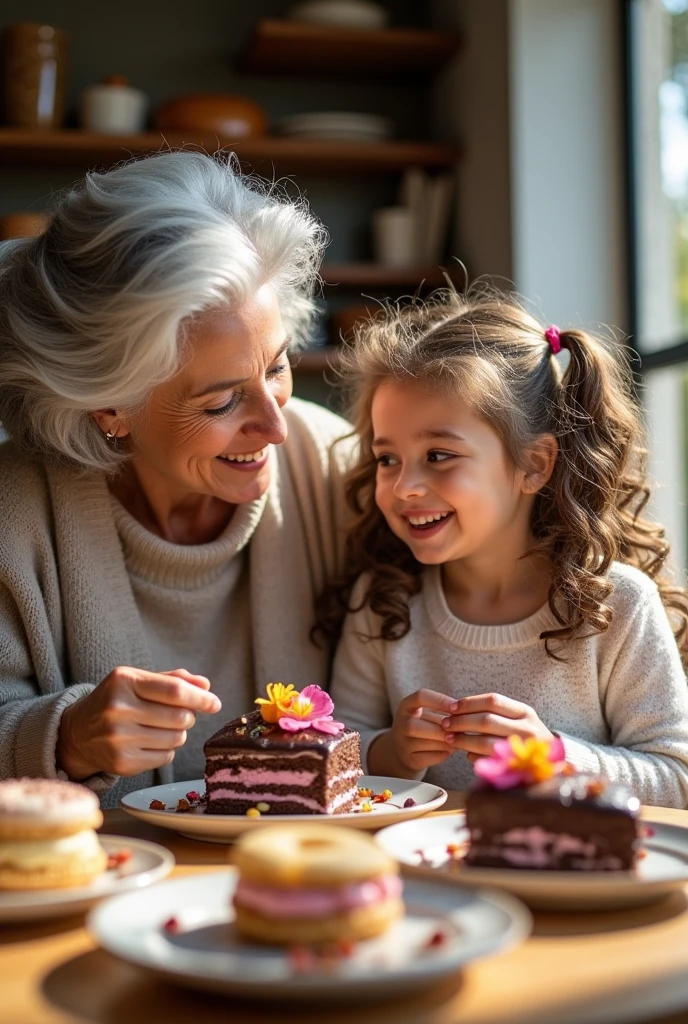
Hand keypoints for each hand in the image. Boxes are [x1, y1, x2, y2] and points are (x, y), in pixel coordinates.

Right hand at [57, 667, 221, 779]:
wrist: (78, 732)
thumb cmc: (116, 700)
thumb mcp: (138, 680)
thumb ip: (173, 679)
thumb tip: (206, 686)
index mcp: (124, 681)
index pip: (174, 691)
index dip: (200, 698)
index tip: (215, 703)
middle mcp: (118, 709)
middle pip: (180, 717)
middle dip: (188, 716)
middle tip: (179, 715)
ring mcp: (118, 739)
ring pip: (176, 739)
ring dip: (178, 734)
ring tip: (161, 728)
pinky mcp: (121, 763)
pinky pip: (165, 757)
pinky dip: (166, 750)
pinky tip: (149, 742)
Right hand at [391, 688, 459, 771]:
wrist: (405, 748)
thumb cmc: (424, 725)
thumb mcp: (428, 714)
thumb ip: (444, 713)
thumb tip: (465, 717)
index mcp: (406, 705)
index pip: (421, 697)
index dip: (440, 701)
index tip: (456, 707)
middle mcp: (400, 723)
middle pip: (417, 725)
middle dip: (442, 729)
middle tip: (460, 731)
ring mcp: (402, 743)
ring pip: (425, 743)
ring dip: (446, 742)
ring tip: (458, 740)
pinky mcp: (409, 760)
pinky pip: (428, 758)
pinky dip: (442, 754)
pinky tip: (448, 750)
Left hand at [441, 693, 553, 758]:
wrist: (555, 762)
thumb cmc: (526, 736)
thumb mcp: (518, 719)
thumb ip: (494, 713)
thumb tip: (457, 711)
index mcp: (525, 712)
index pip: (493, 700)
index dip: (469, 703)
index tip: (452, 707)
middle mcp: (527, 728)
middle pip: (487, 720)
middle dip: (461, 722)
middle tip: (445, 724)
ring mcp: (525, 749)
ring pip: (486, 742)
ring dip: (464, 740)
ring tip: (450, 739)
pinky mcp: (519, 767)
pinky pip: (491, 761)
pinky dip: (475, 757)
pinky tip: (468, 754)